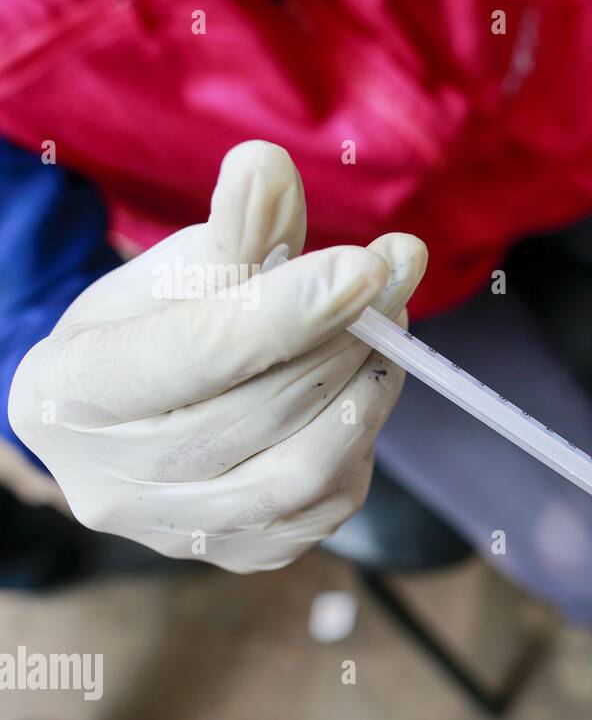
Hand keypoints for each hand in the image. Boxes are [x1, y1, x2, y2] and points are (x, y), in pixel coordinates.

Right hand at [8, 141, 425, 571]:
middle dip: (343, 340)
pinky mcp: (239, 555)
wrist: (132, 420)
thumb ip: (232, 229)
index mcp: (71, 392)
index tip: (370, 265)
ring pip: (303, 472)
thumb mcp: (176, 268)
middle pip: (260, 413)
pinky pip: (325, 508)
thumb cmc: (152, 328)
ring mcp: (178, 533)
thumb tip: (270, 164)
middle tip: (390, 285)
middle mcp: (113, 482)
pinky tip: (356, 393)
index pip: (197, 354)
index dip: (290, 310)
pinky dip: (359, 442)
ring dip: (364, 392)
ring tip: (383, 336)